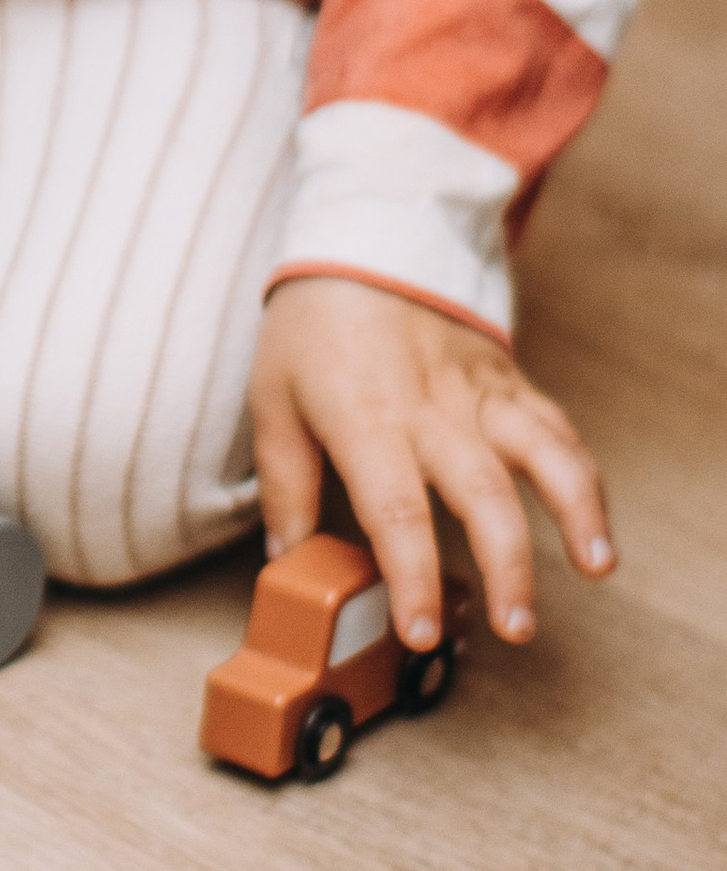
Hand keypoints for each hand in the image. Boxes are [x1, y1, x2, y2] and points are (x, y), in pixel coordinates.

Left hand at [251, 273, 615, 652]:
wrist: (365, 240)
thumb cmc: (313, 329)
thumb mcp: (273, 400)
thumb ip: (286, 484)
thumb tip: (289, 558)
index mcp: (366, 419)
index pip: (395, 511)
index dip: (412, 576)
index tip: (420, 629)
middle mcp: (432, 410)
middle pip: (482, 495)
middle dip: (507, 567)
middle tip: (514, 627)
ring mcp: (480, 394)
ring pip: (543, 454)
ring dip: (575, 512)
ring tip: (596, 567)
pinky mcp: (510, 383)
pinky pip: (557, 429)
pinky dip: (584, 476)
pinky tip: (595, 523)